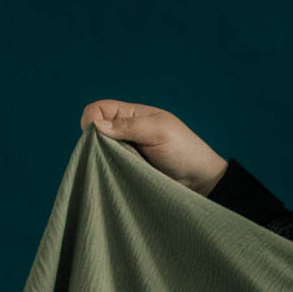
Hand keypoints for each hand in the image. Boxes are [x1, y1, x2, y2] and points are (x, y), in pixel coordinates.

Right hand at [79, 100, 227, 194]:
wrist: (200, 181)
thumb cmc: (184, 150)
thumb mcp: (159, 131)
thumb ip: (128, 126)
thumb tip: (95, 126)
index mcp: (130, 114)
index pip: (96, 110)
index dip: (92, 120)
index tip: (99, 137)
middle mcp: (123, 132)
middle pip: (92, 132)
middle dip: (94, 143)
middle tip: (111, 156)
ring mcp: (123, 153)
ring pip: (97, 153)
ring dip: (102, 160)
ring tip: (118, 169)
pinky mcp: (125, 172)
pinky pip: (107, 170)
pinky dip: (108, 173)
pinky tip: (116, 179)